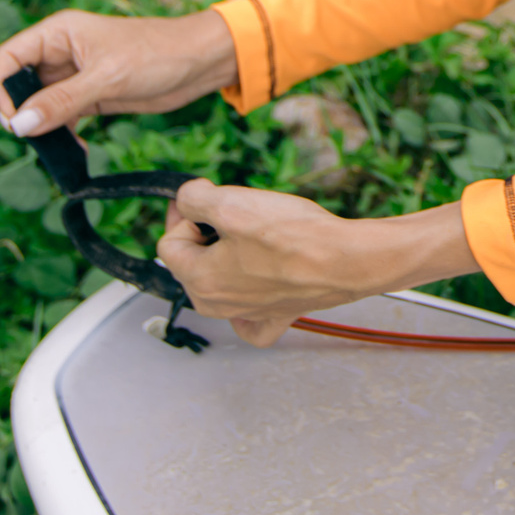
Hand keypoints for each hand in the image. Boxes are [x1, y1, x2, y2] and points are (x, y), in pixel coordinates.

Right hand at [0, 8, 237, 136]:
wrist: (200, 62)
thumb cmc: (158, 53)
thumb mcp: (108, 77)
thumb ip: (62, 101)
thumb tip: (18, 124)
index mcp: (57, 33)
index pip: (6, 57)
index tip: (11, 120)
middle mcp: (58, 52)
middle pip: (12, 80)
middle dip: (11, 108)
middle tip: (24, 134)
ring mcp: (72, 76)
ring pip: (34, 103)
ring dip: (36, 126)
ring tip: (53, 146)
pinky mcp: (88, 97)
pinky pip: (58, 117)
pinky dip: (59, 135)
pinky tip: (77, 150)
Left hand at [158, 182, 476, 345]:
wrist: (347, 260)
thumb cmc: (295, 237)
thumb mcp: (233, 202)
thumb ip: (194, 198)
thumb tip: (187, 198)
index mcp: (199, 280)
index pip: (168, 243)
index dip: (186, 215)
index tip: (207, 199)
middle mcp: (217, 305)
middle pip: (192, 262)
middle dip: (206, 235)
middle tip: (236, 213)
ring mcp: (246, 314)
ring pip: (219, 280)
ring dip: (229, 255)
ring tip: (259, 235)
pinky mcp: (275, 316)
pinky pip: (249, 314)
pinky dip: (249, 297)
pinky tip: (259, 280)